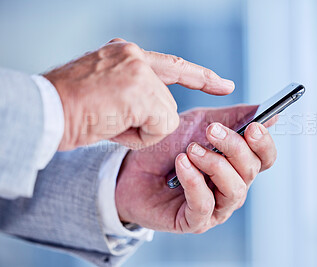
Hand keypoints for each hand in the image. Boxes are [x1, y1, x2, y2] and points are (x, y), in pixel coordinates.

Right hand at [44, 38, 233, 149]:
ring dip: (141, 129)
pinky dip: (140, 136)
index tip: (225, 84)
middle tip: (111, 118)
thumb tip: (158, 111)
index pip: (174, 65)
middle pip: (167, 103)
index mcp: (127, 54)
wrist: (45, 112)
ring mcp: (138, 71)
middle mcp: (135, 56)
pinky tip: (114, 126)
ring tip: (109, 121)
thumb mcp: (106, 90)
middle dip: (147, 121)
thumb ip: (136, 92)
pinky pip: (160, 126)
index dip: (201, 77)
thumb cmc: (72, 108)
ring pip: (165, 116)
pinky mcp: (141, 90)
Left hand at [115, 105, 277, 232]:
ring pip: (234, 190)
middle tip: (211, 130)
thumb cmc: (169, 146)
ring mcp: (215, 207)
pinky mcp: (194, 221)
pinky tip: (181, 164)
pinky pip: (204, 205)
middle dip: (233, 147)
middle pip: (251, 170)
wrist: (132, 168)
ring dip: (215, 165)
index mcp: (237, 164)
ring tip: (191, 150)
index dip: (264, 143)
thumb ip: (232, 118)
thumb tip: (270, 114)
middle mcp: (232, 187)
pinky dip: (195, 182)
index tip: (253, 126)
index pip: (265, 158)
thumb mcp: (200, 123)